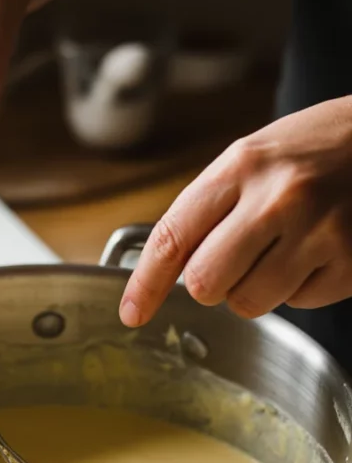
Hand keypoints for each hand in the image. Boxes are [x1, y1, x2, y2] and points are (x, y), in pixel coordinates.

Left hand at [119, 96, 351, 326]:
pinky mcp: (350, 263)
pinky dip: (300, 287)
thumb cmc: (312, 150)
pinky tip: (316, 251)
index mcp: (241, 167)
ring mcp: (318, 232)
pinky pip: (298, 304)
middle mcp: (278, 198)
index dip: (145, 284)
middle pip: (205, 283)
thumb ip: (208, 210)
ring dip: (255, 289)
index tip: (132, 313)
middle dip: (210, 283)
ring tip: (282, 248)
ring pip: (248, 303)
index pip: (173, 238)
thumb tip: (165, 272)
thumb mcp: (251, 159)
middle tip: (235, 258)